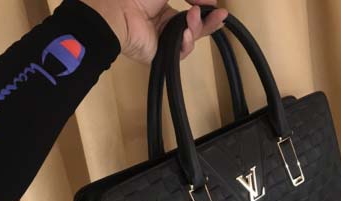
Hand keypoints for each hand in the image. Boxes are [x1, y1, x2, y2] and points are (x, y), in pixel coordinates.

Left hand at [82, 0, 227, 63]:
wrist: (119, 12)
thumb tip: (209, 2)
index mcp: (163, 7)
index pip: (190, 11)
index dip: (204, 9)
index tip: (214, 4)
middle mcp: (164, 24)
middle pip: (194, 27)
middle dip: (209, 21)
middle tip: (221, 15)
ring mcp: (163, 41)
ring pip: (190, 39)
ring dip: (197, 27)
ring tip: (193, 16)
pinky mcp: (162, 55)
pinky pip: (182, 52)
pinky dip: (187, 43)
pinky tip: (186, 33)